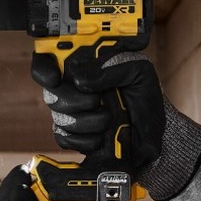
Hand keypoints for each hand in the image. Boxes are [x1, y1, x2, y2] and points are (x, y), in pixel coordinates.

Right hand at [31, 51, 200, 200]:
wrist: (156, 134)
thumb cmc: (146, 97)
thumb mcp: (138, 71)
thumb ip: (111, 68)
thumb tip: (81, 80)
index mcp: (83, 66)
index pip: (47, 60)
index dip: (44, 68)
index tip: (55, 78)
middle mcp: (72, 88)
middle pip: (51, 92)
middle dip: (74, 99)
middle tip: (97, 101)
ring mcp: (70, 113)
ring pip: (58, 117)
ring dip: (85, 122)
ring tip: (108, 120)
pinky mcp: (74, 137)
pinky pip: (63, 138)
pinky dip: (83, 140)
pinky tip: (100, 137)